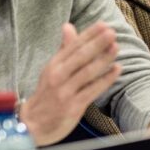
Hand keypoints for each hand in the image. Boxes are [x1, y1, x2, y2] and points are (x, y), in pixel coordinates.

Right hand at [19, 22, 121, 145]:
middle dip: (97, 43)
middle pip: (80, 57)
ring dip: (103, 59)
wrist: (32, 124)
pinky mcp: (73, 106)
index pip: (72, 46)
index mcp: (53, 65)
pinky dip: (105, 80)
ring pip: (87, 72)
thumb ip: (64, 48)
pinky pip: (92, 90)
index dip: (88, 35)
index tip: (102, 25)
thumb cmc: (46, 94)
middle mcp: (58, 76)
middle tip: (112, 32)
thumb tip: (68, 26)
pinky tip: (116, 70)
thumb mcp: (51, 69)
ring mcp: (65, 92)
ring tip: (116, 47)